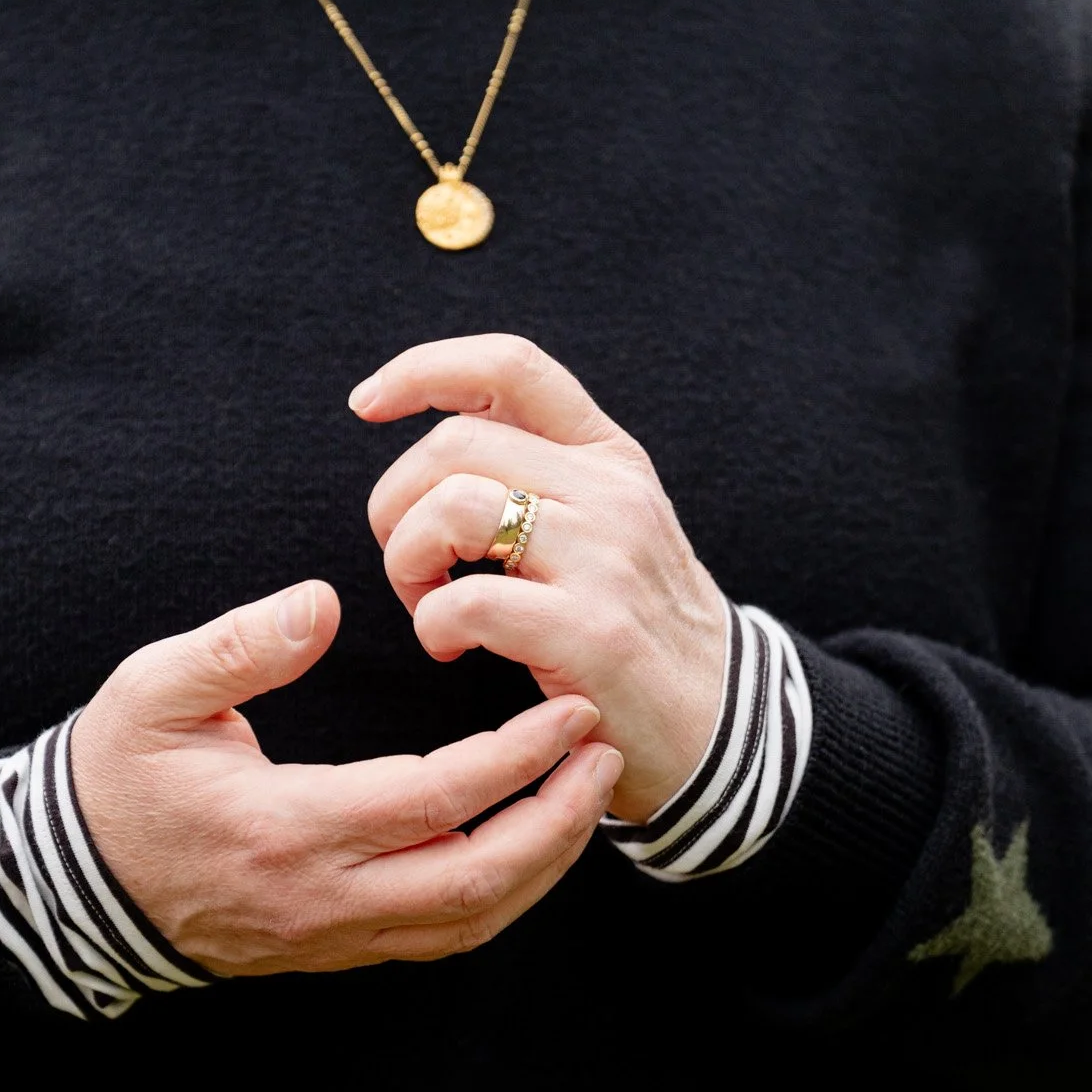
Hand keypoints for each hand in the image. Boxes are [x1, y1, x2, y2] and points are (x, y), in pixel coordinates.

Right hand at [72, 580, 623, 975]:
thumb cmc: (116, 776)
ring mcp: (331, 936)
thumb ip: (235, 645)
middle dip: (558, 821)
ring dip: (543, 865)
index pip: (434, 800)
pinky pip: (441, 937)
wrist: (71, 882)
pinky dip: (501, 894)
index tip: (569, 711)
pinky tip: (530, 844)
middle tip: (603, 754)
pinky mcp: (334, 948)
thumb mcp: (150, 692)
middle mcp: (321, 898)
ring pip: (469, 923)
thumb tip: (320, 602)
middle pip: (476, 882)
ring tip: (586, 796)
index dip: (516, 758)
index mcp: (285, 827)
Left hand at [354, 334, 727, 824]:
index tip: (366, 404)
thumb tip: (439, 447)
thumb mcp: (610, 527)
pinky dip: (433, 625)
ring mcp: (606, 559)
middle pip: (455, 441)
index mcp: (609, 456)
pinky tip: (451, 648)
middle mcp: (611, 492)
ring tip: (427, 605)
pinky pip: (466, 602)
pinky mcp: (593, 633)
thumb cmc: (638, 630)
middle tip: (409, 565)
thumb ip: (544, 477)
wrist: (725, 726)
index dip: (423, 369)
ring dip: (408, 560)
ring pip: (453, 508)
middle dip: (395, 502)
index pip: (511, 365)